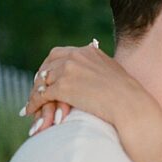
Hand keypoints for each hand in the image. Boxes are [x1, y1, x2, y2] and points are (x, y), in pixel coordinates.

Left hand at [22, 40, 161, 161]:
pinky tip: (30, 111)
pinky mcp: (63, 87)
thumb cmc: (127, 96)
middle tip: (35, 91)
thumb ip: (98, 70)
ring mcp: (68, 70)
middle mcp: (76, 56)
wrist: (130, 105)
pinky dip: (34, 103)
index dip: (49, 67)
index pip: (59, 54)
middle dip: (39, 79)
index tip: (46, 77)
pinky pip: (41, 95)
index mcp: (88, 51)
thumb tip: (93, 76)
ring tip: (31, 104)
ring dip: (34, 93)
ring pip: (42, 80)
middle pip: (47, 65)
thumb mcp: (112, 74)